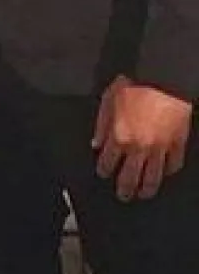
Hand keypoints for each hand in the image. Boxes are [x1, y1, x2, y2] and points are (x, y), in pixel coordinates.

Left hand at [93, 74, 192, 200]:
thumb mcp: (108, 100)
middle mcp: (138, 148)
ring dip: (147, 188)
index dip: (104, 170)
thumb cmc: (134, 85)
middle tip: (123, 195)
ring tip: (144, 194)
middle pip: (130, 177)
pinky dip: (169, 171)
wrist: (163, 78)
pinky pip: (174, 165)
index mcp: (119, 137)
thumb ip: (101, 124)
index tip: (104, 173)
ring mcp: (160, 148)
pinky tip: (164, 174)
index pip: (107, 163)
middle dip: (124, 189)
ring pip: (153, 177)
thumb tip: (96, 144)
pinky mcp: (178, 144)